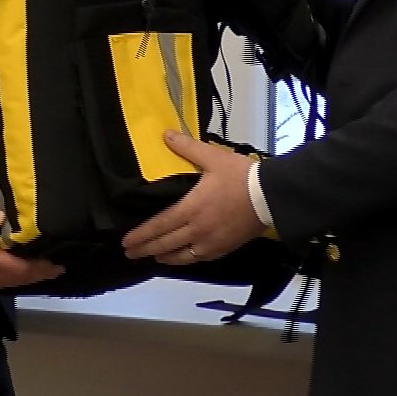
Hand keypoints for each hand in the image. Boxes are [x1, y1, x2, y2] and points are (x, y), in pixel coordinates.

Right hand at [0, 205, 64, 292]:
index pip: (20, 269)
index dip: (40, 267)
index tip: (58, 262)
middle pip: (21, 279)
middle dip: (41, 273)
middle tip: (60, 265)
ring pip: (15, 282)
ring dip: (32, 275)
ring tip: (50, 268)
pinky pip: (7, 282)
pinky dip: (21, 276)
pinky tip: (29, 269)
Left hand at [120, 132, 263, 264]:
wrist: (270, 197)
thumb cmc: (241, 177)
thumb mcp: (213, 157)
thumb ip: (187, 147)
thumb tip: (166, 135)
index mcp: (190, 209)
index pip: (158, 225)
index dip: (141, 235)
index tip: (126, 241)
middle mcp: (197, 231)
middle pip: (165, 244)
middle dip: (145, 249)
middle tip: (130, 254)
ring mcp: (210, 243)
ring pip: (181, 256)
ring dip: (163, 257)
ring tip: (152, 257)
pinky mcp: (224, 249)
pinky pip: (198, 259)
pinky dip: (185, 260)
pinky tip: (181, 258)